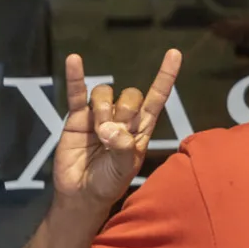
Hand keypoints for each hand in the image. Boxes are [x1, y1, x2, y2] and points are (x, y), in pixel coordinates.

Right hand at [52, 50, 182, 211]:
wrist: (82, 194)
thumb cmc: (109, 182)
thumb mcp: (123, 169)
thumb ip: (123, 148)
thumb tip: (110, 128)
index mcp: (142, 128)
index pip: (157, 97)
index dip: (165, 76)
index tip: (174, 53)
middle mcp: (123, 118)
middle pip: (130, 95)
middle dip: (124, 110)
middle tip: (112, 134)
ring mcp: (99, 115)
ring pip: (105, 93)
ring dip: (103, 108)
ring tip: (98, 131)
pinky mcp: (77, 118)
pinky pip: (76, 93)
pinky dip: (76, 76)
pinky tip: (74, 60)